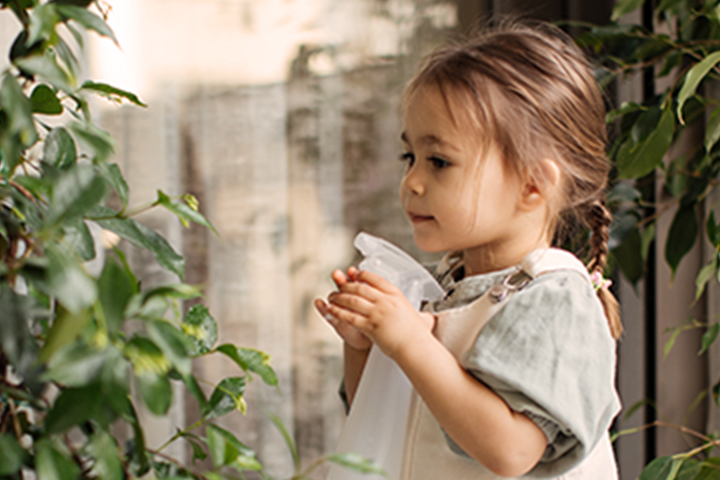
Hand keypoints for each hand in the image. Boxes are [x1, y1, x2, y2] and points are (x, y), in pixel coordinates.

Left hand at [321, 268, 435, 358]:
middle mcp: (386, 301)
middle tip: (339, 285)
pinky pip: (349, 316)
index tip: (355, 274)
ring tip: (332, 296)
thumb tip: (427, 318)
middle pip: (360, 287)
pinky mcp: (370, 326)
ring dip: (339, 297)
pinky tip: (331, 310)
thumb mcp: (418, 316)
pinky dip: (338, 312)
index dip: (362, 275)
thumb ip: (418, 313)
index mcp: (396, 295)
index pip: (376, 279)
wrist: (415, 347)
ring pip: (352, 300)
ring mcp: (377, 313)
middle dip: (347, 285)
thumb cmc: (417, 335)